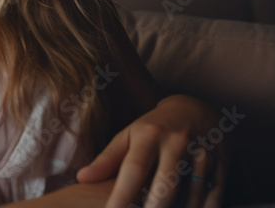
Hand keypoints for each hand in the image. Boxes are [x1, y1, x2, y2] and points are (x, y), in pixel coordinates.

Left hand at [76, 94, 226, 207]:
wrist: (196, 108)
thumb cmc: (154, 127)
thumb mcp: (128, 135)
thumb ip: (106, 159)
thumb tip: (81, 178)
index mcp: (149, 135)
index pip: (134, 169)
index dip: (122, 195)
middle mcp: (177, 142)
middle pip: (166, 185)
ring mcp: (203, 152)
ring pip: (192, 194)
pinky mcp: (224, 164)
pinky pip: (214, 196)